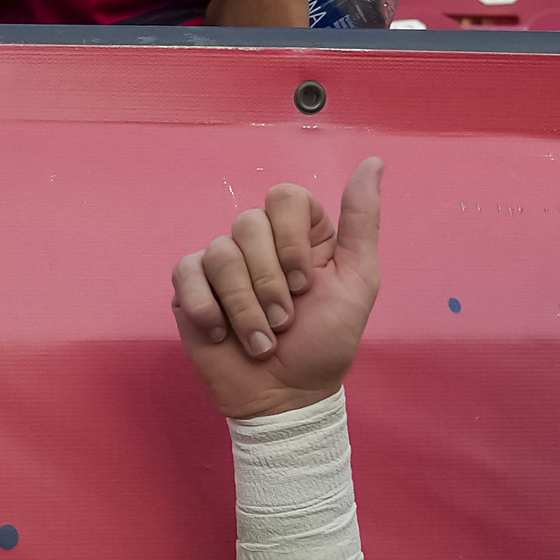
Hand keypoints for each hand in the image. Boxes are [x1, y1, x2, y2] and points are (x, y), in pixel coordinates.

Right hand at [170, 159, 383, 417]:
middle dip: (269, 283)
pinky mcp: (189, 289)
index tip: (305, 283)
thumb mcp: (358, 282)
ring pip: (220, 254)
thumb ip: (362, 221)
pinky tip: (223, 335)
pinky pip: (186, 274)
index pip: (285, 197)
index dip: (291, 239)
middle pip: (248, 224)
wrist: (286, 397)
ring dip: (244, 308)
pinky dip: (208, 310)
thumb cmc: (325, 343)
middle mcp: (258, 243)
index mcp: (299, 234)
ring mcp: (220, 264)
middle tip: (284, 320)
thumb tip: (374, 162)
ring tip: (260, 340)